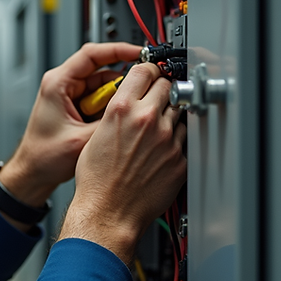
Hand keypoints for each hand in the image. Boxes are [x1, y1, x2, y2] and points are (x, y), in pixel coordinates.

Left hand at [0, 43, 141, 208]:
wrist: (33, 173)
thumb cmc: (43, 157)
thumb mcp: (82, 140)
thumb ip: (109, 121)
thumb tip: (134, 108)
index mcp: (57, 83)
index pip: (91, 54)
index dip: (118, 50)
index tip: (140, 53)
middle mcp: (63, 85)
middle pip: (101, 69)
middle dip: (122, 80)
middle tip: (141, 88)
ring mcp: (70, 96)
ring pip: (103, 86)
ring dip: (117, 97)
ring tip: (128, 111)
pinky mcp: (76, 107)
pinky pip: (100, 100)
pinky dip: (111, 107)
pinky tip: (117, 120)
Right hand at [59, 63, 186, 264]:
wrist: (108, 210)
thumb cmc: (97, 180)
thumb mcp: (95, 136)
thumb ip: (116, 112)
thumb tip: (127, 102)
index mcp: (121, 110)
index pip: (144, 70)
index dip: (148, 70)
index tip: (150, 74)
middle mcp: (146, 120)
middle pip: (167, 85)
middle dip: (162, 89)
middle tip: (157, 98)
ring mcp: (166, 139)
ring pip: (179, 110)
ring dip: (171, 113)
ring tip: (158, 127)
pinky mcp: (179, 158)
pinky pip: (185, 137)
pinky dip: (176, 138)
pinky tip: (162, 147)